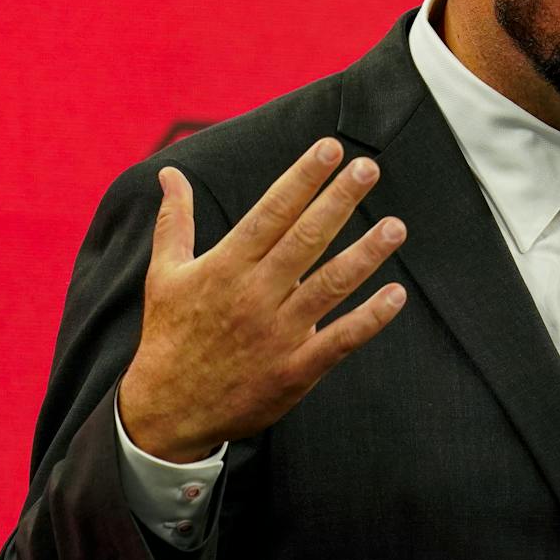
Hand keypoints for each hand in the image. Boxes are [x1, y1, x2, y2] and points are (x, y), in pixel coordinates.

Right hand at [118, 138, 407, 462]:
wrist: (166, 411)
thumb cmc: (170, 336)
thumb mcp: (163, 274)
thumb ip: (175, 220)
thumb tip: (170, 171)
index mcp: (225, 267)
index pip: (270, 212)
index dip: (302, 178)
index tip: (330, 148)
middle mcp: (254, 294)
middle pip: (304, 239)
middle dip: (338, 201)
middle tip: (369, 168)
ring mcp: (276, 333)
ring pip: (329, 285)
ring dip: (365, 255)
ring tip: (396, 227)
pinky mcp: (294, 370)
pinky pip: (339, 340)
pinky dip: (369, 319)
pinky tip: (396, 295)